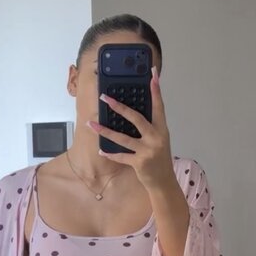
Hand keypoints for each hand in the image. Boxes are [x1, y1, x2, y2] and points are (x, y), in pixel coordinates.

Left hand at [86, 65, 173, 190]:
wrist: (163, 181)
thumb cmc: (159, 157)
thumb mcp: (158, 139)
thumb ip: (149, 126)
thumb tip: (130, 112)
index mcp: (162, 129)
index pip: (158, 105)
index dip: (156, 89)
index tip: (153, 74)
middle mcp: (156, 137)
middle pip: (136, 118)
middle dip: (119, 107)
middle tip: (106, 98)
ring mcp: (148, 150)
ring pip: (123, 138)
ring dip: (105, 131)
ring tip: (91, 124)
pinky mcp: (140, 162)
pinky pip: (121, 156)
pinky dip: (110, 153)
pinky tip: (101, 150)